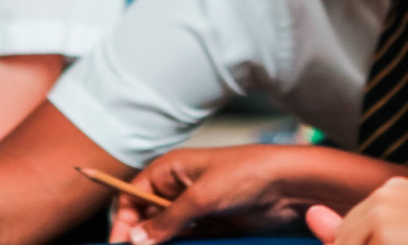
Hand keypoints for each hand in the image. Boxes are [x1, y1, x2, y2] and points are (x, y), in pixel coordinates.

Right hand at [109, 146, 313, 244]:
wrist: (287, 184)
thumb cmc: (244, 174)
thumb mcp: (200, 197)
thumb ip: (166, 220)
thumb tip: (137, 240)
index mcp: (170, 169)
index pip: (132, 195)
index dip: (123, 220)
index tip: (120, 244)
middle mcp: (179, 187)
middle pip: (147, 217)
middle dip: (142, 236)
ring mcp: (196, 206)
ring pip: (167, 232)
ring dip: (164, 244)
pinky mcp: (212, 223)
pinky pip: (189, 239)